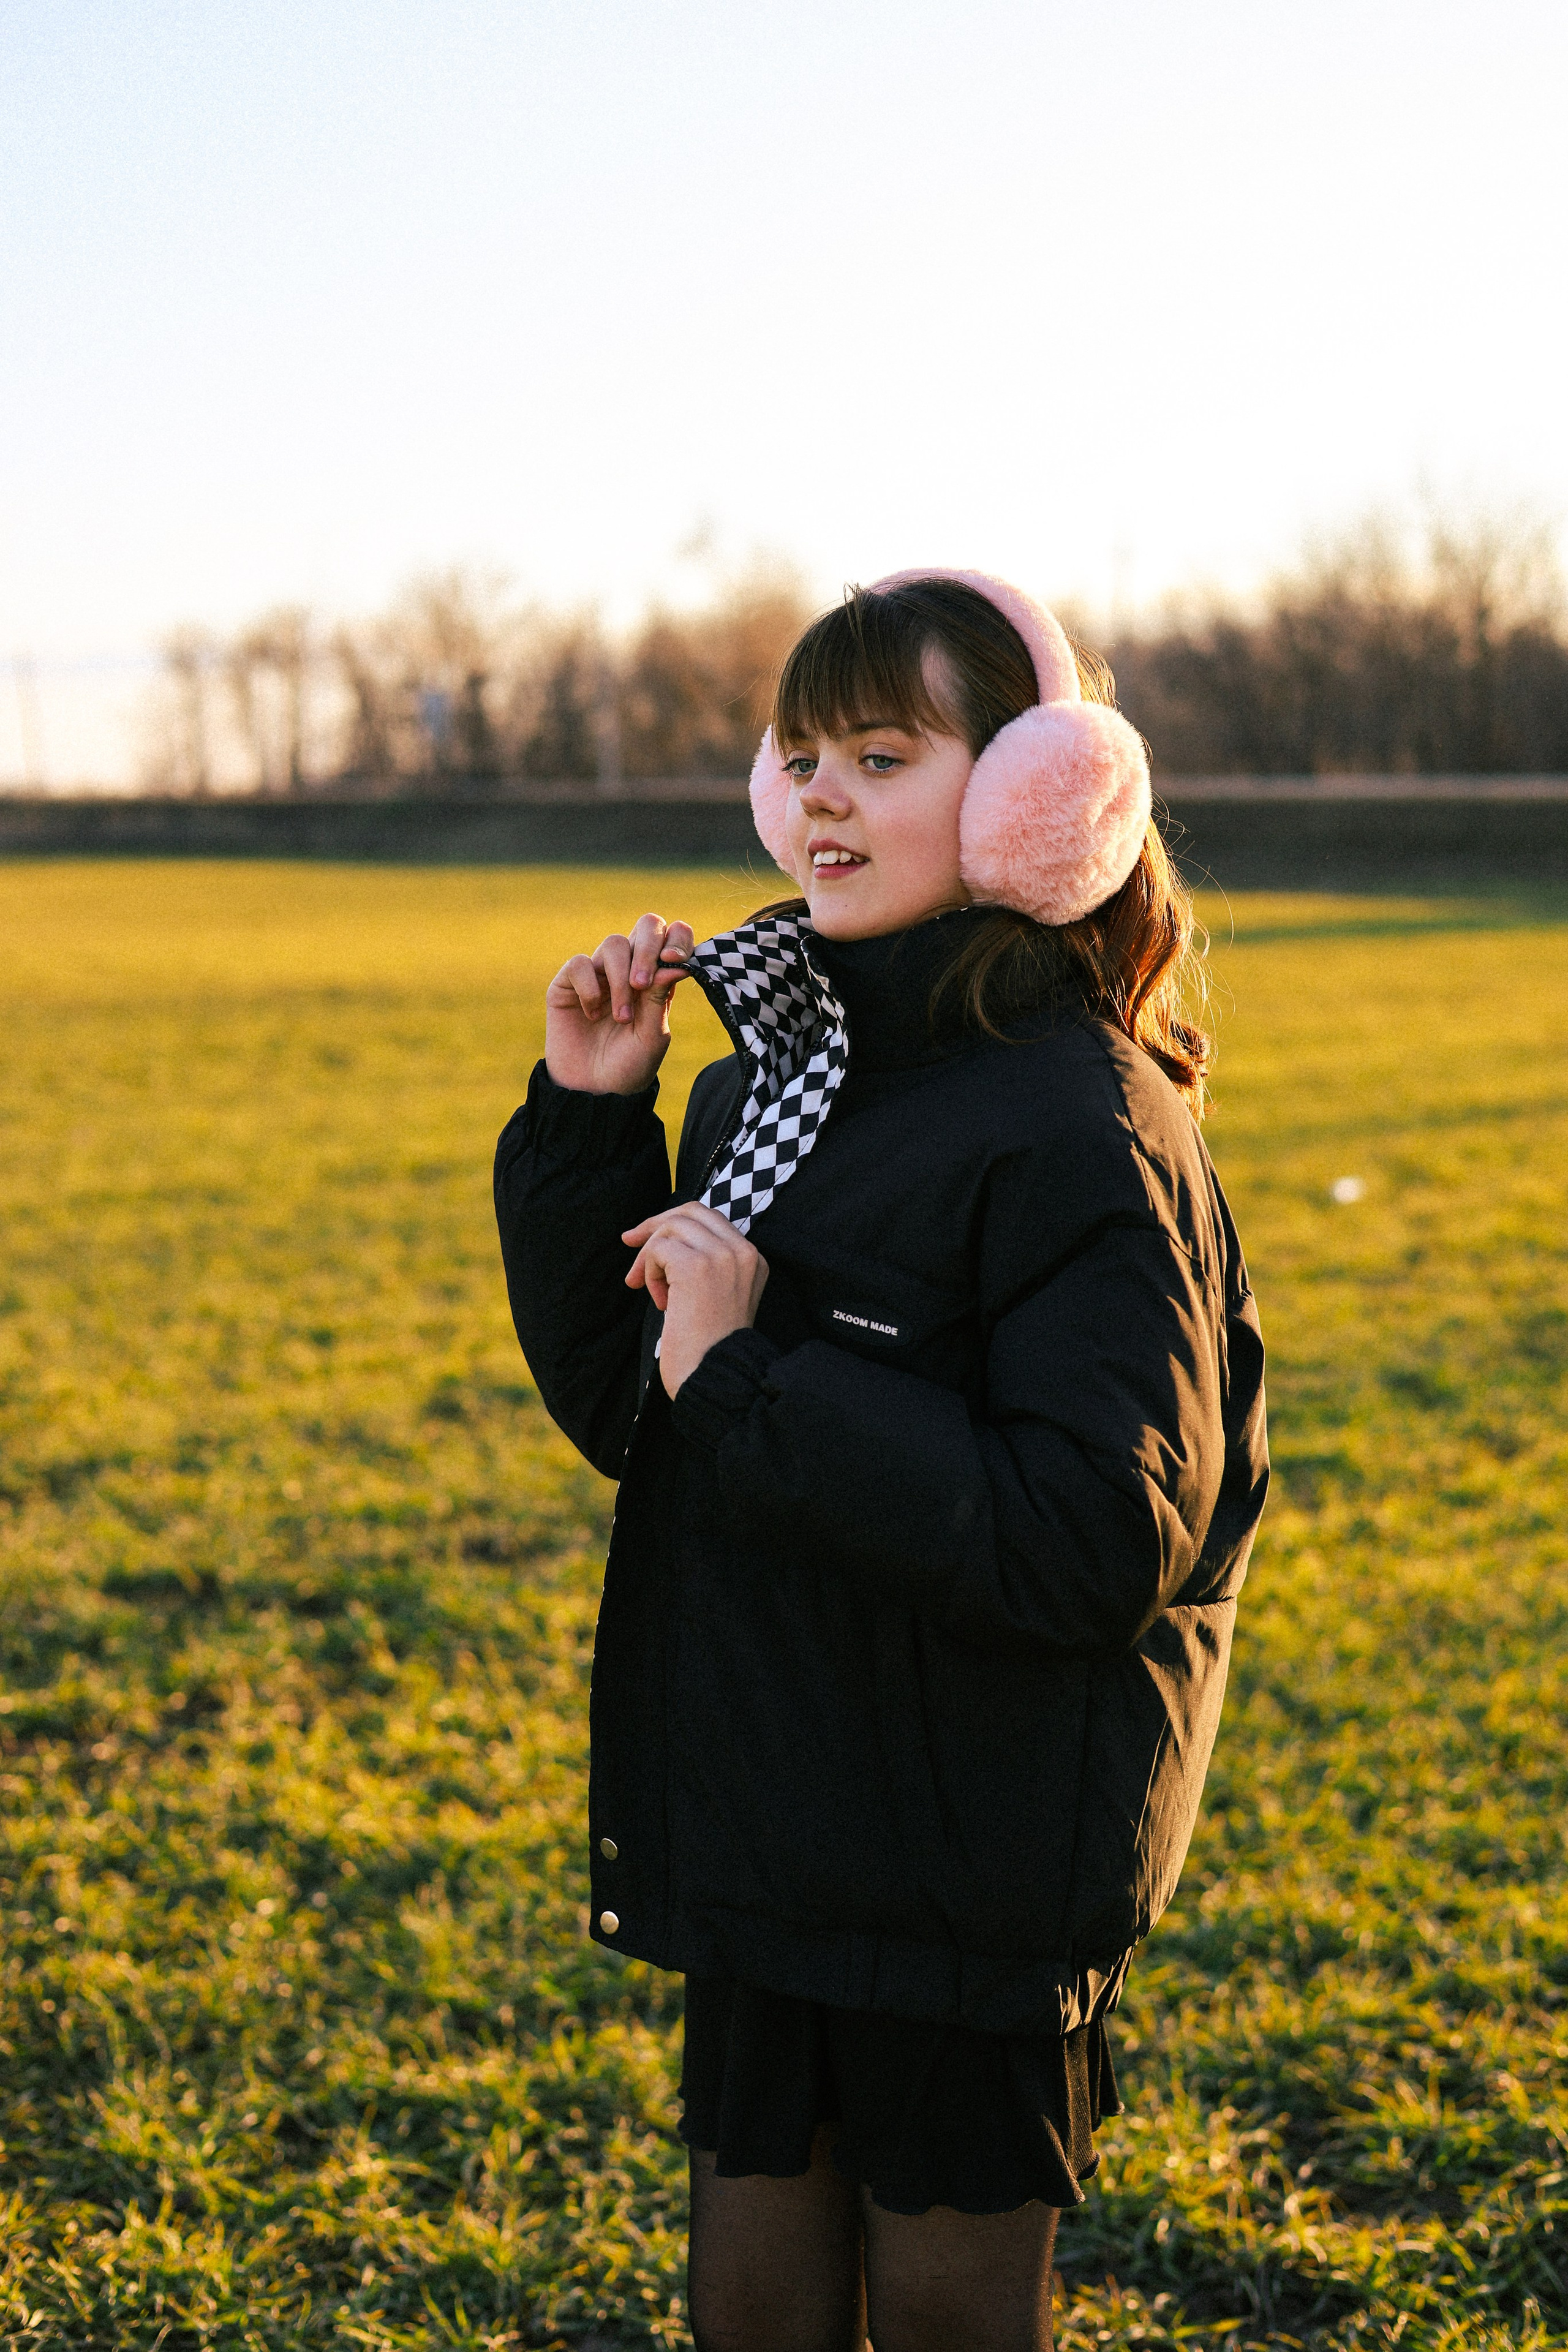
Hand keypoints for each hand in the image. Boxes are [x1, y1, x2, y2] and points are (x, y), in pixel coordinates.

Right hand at [545, 912, 694, 1095]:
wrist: (592, 1093)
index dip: (678, 938)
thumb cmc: (628, 1067)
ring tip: (621, 1018)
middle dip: (648, 949)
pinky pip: (580, 964)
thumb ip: (661, 999)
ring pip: (614, 943)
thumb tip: (675, 964)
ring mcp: (599, 973)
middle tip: (642, 985)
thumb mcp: (653, 1036)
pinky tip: (592, 1015)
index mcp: (659, 978)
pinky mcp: (568, 983)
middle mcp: (630, 969)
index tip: (675, 961)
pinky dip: (589, 987)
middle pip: (646, 926)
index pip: (673, 936)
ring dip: (619, 979)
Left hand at [622, 1203, 769, 1396]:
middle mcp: (742, 1251)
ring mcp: (721, 1256)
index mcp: (753, 1259)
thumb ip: (702, 1264)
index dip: (673, 1222)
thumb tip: (658, 1238)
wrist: (714, 1377)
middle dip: (655, 1225)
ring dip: (651, 1258)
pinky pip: (658, 1248)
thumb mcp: (715, 1297)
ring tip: (655, 1293)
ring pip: (671, 1228)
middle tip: (629, 1242)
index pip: (710, 1219)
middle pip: (691, 1212)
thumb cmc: (708, 1347)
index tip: (643, 1238)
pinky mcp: (695, 1266)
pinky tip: (661, 1302)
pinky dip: (649, 1271)